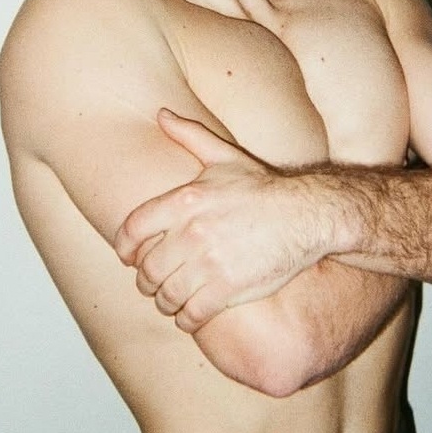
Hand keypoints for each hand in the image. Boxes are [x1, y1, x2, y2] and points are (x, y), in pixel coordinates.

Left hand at [114, 110, 326, 331]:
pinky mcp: (228, 289)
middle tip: (150, 285)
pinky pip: (191, 313)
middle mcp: (192, 233)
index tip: (127, 258)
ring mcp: (209, 263)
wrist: (307, 215)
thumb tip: (161, 113)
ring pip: (165, 295)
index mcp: (185, 200)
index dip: (124, 248)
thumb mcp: (225, 158)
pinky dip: (185, 319)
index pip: (133, 229)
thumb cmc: (263, 188)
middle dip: (145, 281)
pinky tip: (188, 316)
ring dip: (163, 302)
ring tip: (169, 302)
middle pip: (147, 269)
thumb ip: (190, 136)